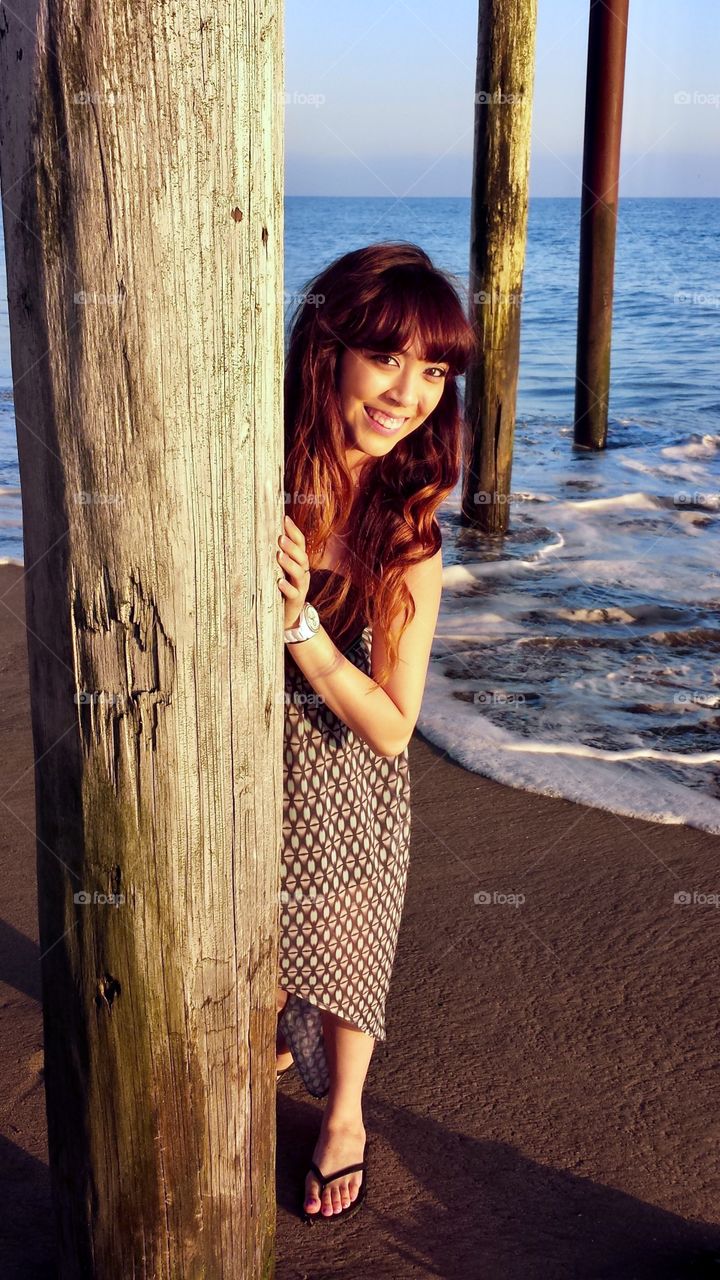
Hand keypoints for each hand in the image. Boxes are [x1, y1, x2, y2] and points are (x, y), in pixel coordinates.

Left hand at [277, 514, 310, 629]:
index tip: (284, 519)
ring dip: (289, 564)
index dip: (294, 531)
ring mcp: (301, 587)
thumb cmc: (281, 587)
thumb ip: (277, 554)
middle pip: (301, 557)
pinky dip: (287, 587)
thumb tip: (262, 532)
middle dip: (291, 547)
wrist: (289, 615)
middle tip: (280, 538)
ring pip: (299, 574)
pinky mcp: (296, 601)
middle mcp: (302, 573)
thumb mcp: (279, 569)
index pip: (300, 543)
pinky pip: (294, 593)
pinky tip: (279, 582)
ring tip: (279, 556)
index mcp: (299, 562)